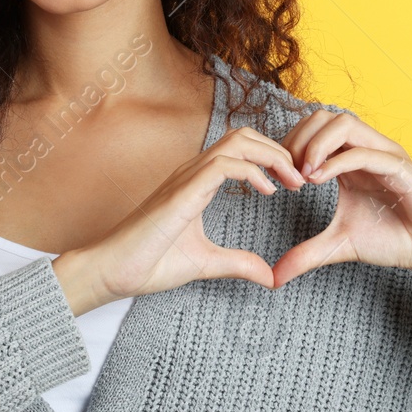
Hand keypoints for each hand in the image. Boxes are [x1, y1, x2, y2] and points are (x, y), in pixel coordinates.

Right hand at [52, 127, 308, 313]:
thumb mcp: (205, 263)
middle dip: (278, 151)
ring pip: (237, 142)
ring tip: (291, 182)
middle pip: (243, 135)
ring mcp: (185, 178)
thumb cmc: (148, 264)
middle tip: (300, 179)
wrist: (112, 271)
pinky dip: (253, 172)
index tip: (292, 184)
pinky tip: (268, 191)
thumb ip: (237, 264)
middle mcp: (191, 173)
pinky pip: (224, 165)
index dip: (271, 158)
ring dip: (272, 157)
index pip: (240, 149)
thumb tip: (269, 276)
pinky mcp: (182, 192)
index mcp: (195, 183)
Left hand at [269, 109, 411, 311]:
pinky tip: (317, 181)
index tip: (275, 178)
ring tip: (303, 177)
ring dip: (316, 145)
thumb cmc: (394, 239)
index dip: (287, 146)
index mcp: (349, 159)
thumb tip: (274, 277)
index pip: (311, 128)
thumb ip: (306, 255)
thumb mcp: (339, 246)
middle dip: (297, 141)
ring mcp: (385, 156)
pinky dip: (338, 161)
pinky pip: (367, 153)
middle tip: (287, 175)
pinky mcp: (402, 170)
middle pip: (323, 116)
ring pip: (345, 124)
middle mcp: (366, 150)